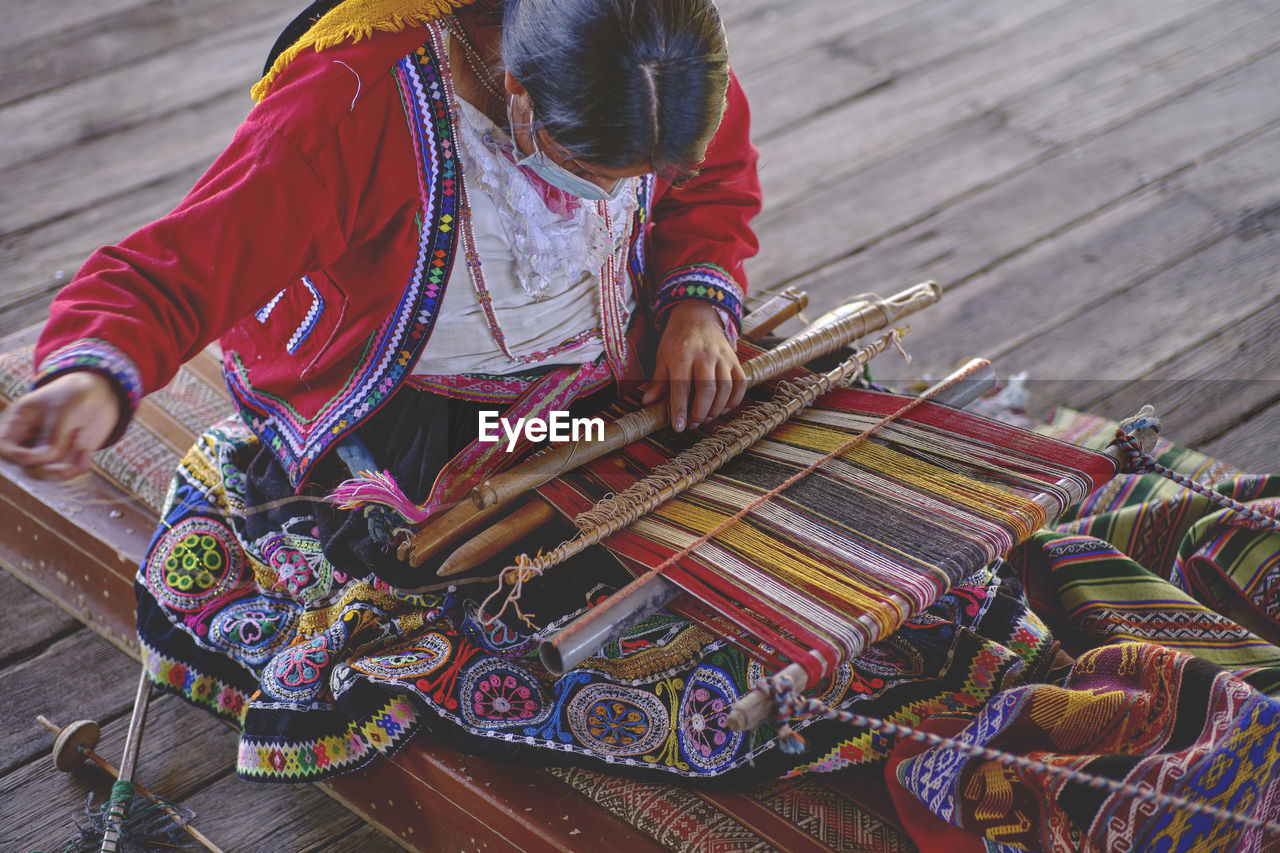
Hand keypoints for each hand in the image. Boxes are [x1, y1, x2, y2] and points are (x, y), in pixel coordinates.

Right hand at [0, 371, 119, 479]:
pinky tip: (87, 454)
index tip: (32, 455)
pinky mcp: (67, 458)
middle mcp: (29, 440)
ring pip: (46, 474)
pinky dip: (78, 468)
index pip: (4, 447)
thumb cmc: (74, 394)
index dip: (14, 456)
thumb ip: (53, 436)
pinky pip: (68, 473)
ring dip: (65, 468)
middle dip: (46, 465)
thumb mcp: (64, 410)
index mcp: (19, 422)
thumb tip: (44, 460)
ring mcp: (47, 451)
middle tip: (73, 444)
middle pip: (25, 466)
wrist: (99, 394)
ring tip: (83, 450)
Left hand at [642, 302, 745, 431]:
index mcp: (681, 355)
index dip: (680, 409)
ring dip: (716, 408)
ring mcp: (721, 357)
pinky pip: (739, 383)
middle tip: (693, 425)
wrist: (696, 317)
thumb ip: (658, 382)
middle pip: (706, 389)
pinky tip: (723, 409)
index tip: (679, 427)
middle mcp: (704, 355)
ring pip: (725, 388)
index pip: (681, 386)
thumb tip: (647, 403)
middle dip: (700, 411)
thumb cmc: (676, 341)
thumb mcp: (662, 358)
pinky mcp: (734, 360)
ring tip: (706, 418)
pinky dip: (734, 400)